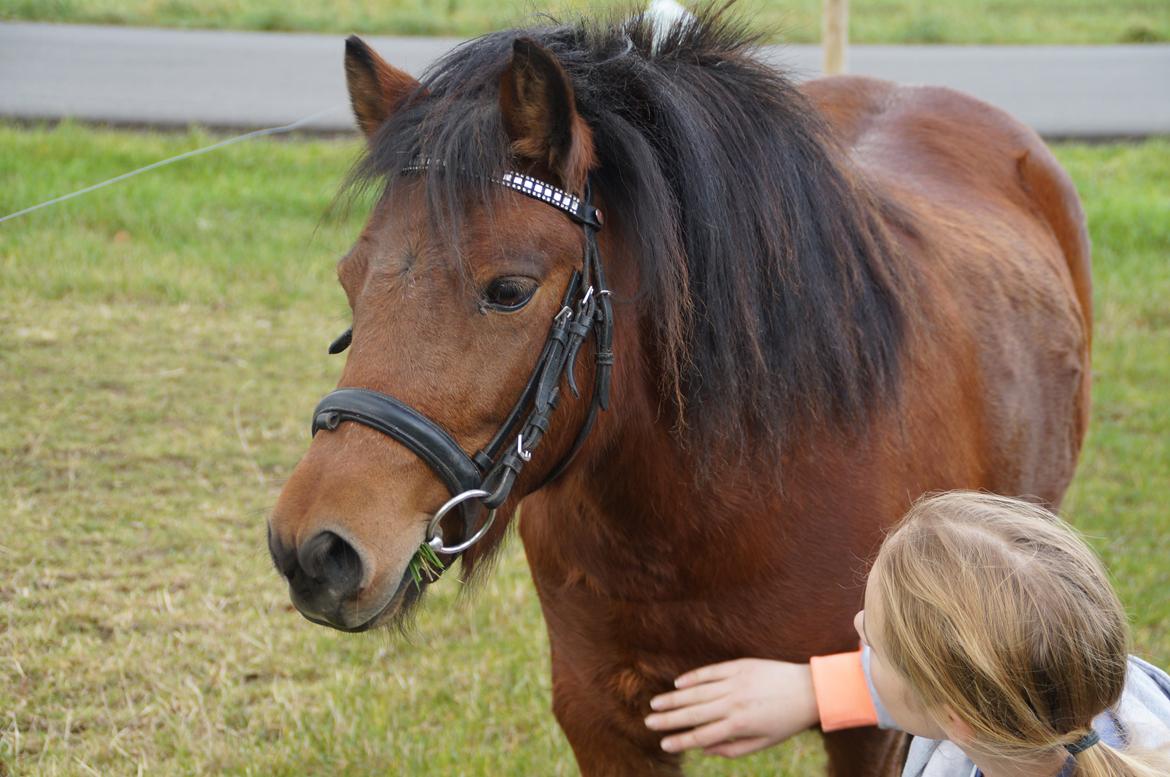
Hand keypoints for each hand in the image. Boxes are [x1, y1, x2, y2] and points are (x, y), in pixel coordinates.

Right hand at [644, 659, 817, 757]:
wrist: (809, 690)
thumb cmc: (785, 722)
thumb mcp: (762, 743)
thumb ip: (732, 748)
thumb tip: (704, 747)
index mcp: (739, 725)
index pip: (702, 735)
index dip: (681, 740)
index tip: (663, 744)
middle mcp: (733, 703)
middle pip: (693, 713)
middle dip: (668, 719)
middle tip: (648, 723)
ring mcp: (735, 682)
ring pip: (697, 692)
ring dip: (674, 699)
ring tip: (655, 704)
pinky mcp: (739, 666)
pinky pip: (710, 672)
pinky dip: (693, 678)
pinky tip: (678, 683)